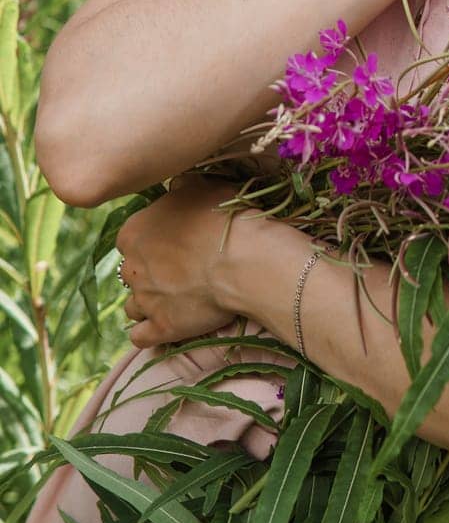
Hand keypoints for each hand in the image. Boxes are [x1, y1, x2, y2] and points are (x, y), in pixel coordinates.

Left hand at [114, 174, 253, 348]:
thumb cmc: (224, 218)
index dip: (152, 242)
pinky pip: (140, 336)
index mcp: (134, 231)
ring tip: (175, 299)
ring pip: (133, 305)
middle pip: (131, 272)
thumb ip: (181, 188)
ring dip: (149, 303)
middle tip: (179, 271)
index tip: (173, 244)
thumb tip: (176, 186)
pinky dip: (149, 332)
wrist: (243, 260)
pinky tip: (166, 325)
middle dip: (149, 273)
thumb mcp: (203, 188)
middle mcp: (131, 266)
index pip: (131, 239)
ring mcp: (145, 300)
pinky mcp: (161, 327)